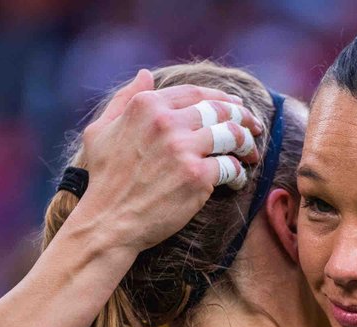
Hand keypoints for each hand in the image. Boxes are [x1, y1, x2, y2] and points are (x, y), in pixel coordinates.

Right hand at [72, 70, 265, 253]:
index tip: (236, 106)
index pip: (195, 94)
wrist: (109, 221)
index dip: (221, 98)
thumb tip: (145, 74)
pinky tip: (238, 180)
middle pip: (219, 111)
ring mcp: (183, 148)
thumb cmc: (104, 179)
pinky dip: (239, 174)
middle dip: (243, 118)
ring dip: (247, 144)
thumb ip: (124, 99)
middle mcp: (166, 122)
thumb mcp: (101, 130)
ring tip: (251, 154)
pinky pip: (230, 167)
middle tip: (255, 127)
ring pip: (231, 135)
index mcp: (146, 106)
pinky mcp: (197, 176)